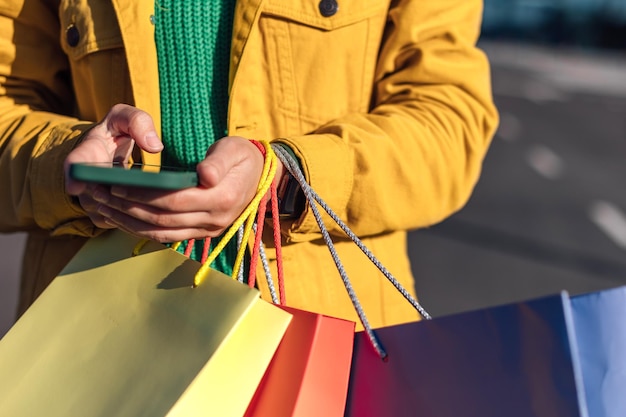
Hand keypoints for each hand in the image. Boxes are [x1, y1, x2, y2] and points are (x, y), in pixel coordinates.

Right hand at [64, 104, 162, 228]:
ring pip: (115, 213)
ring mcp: (92, 203)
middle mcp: (84, 184)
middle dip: (127, 195)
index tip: (76, 186)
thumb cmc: (114, 133)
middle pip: (102, 197)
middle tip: (153, 190)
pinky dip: (141, 217)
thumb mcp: (122, 118)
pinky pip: (122, 223)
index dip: (75, 176)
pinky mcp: (105, 218)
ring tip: (160, 197)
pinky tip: (156, 207)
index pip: (76, 165)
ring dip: (138, 208)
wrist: (104, 152)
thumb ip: (137, 122)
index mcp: (86, 155)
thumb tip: (155, 146)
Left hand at [85, 135, 279, 242]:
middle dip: (128, 208)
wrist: (260, 177)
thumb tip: (204, 174)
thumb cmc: (243, 157)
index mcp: (222, 198)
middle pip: (163, 219)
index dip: (143, 195)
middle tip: (99, 195)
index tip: (116, 185)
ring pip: (162, 233)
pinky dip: (142, 230)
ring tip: (104, 209)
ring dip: (130, 223)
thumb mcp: (235, 149)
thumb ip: (219, 161)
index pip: (174, 200)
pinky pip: (167, 237)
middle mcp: (215, 220)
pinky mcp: (202, 234)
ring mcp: (209, 231)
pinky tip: (123, 219)